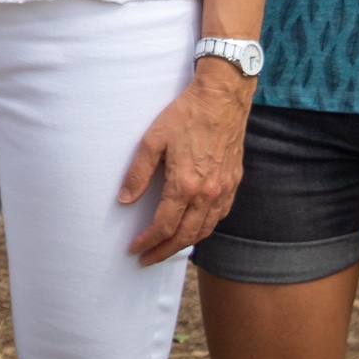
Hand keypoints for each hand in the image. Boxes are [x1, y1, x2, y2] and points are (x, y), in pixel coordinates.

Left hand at [120, 59, 253, 264]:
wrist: (222, 99)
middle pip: (186, 236)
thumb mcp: (153, 140)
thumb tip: (125, 200)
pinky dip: (205, 228)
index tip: (134, 249)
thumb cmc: (185, 115)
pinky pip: (219, 216)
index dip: (147, 241)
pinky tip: (195, 228)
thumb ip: (138, 173)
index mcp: (185, 184)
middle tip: (147, 260)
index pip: (164, 225)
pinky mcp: (234, 182)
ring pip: (205, 229)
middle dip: (164, 251)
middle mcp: (208, 193)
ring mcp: (224, 190)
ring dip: (185, 244)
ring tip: (167, 249)